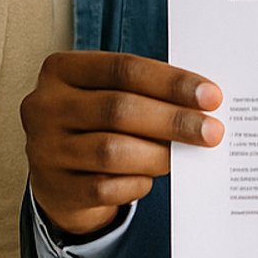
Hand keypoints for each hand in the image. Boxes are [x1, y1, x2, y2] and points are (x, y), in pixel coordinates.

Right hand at [22, 51, 223, 236]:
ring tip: (183, 157)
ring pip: (112, 151)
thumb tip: (201, 104)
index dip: (170, 81)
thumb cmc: (94, 124)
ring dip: (158, 155)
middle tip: (212, 131)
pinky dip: (137, 183)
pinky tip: (149, 178)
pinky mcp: (56, 189)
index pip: (123, 68)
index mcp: (60, 70)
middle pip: (119, 108)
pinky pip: (107, 188)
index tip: (210, 95)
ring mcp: (46, 149)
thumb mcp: (104, 95)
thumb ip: (142, 93)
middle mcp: (45, 106)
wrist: (55, 176)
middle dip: (173, 120)